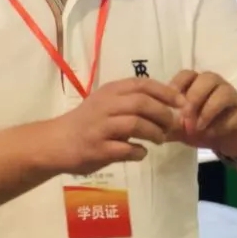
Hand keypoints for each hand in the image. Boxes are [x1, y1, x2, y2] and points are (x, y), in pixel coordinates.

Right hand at [47, 78, 185, 175]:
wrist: (55, 142)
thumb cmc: (86, 123)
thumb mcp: (105, 103)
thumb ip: (130, 102)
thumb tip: (167, 106)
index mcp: (109, 91)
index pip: (142, 84)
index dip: (166, 92)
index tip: (181, 103)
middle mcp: (104, 105)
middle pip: (142, 103)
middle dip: (163, 114)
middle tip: (172, 125)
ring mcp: (100, 127)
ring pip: (135, 124)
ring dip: (154, 133)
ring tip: (159, 140)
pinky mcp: (97, 148)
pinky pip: (126, 149)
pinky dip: (139, 152)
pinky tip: (140, 153)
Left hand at [168, 70, 236, 157]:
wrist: (232, 142)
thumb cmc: (204, 129)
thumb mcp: (182, 128)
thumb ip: (167, 124)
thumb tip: (147, 124)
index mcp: (199, 85)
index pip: (187, 74)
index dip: (177, 84)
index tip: (168, 102)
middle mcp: (217, 86)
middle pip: (207, 78)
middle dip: (194, 96)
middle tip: (184, 116)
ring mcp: (233, 98)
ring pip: (224, 92)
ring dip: (208, 110)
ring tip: (197, 127)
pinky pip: (235, 114)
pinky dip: (221, 124)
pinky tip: (210, 134)